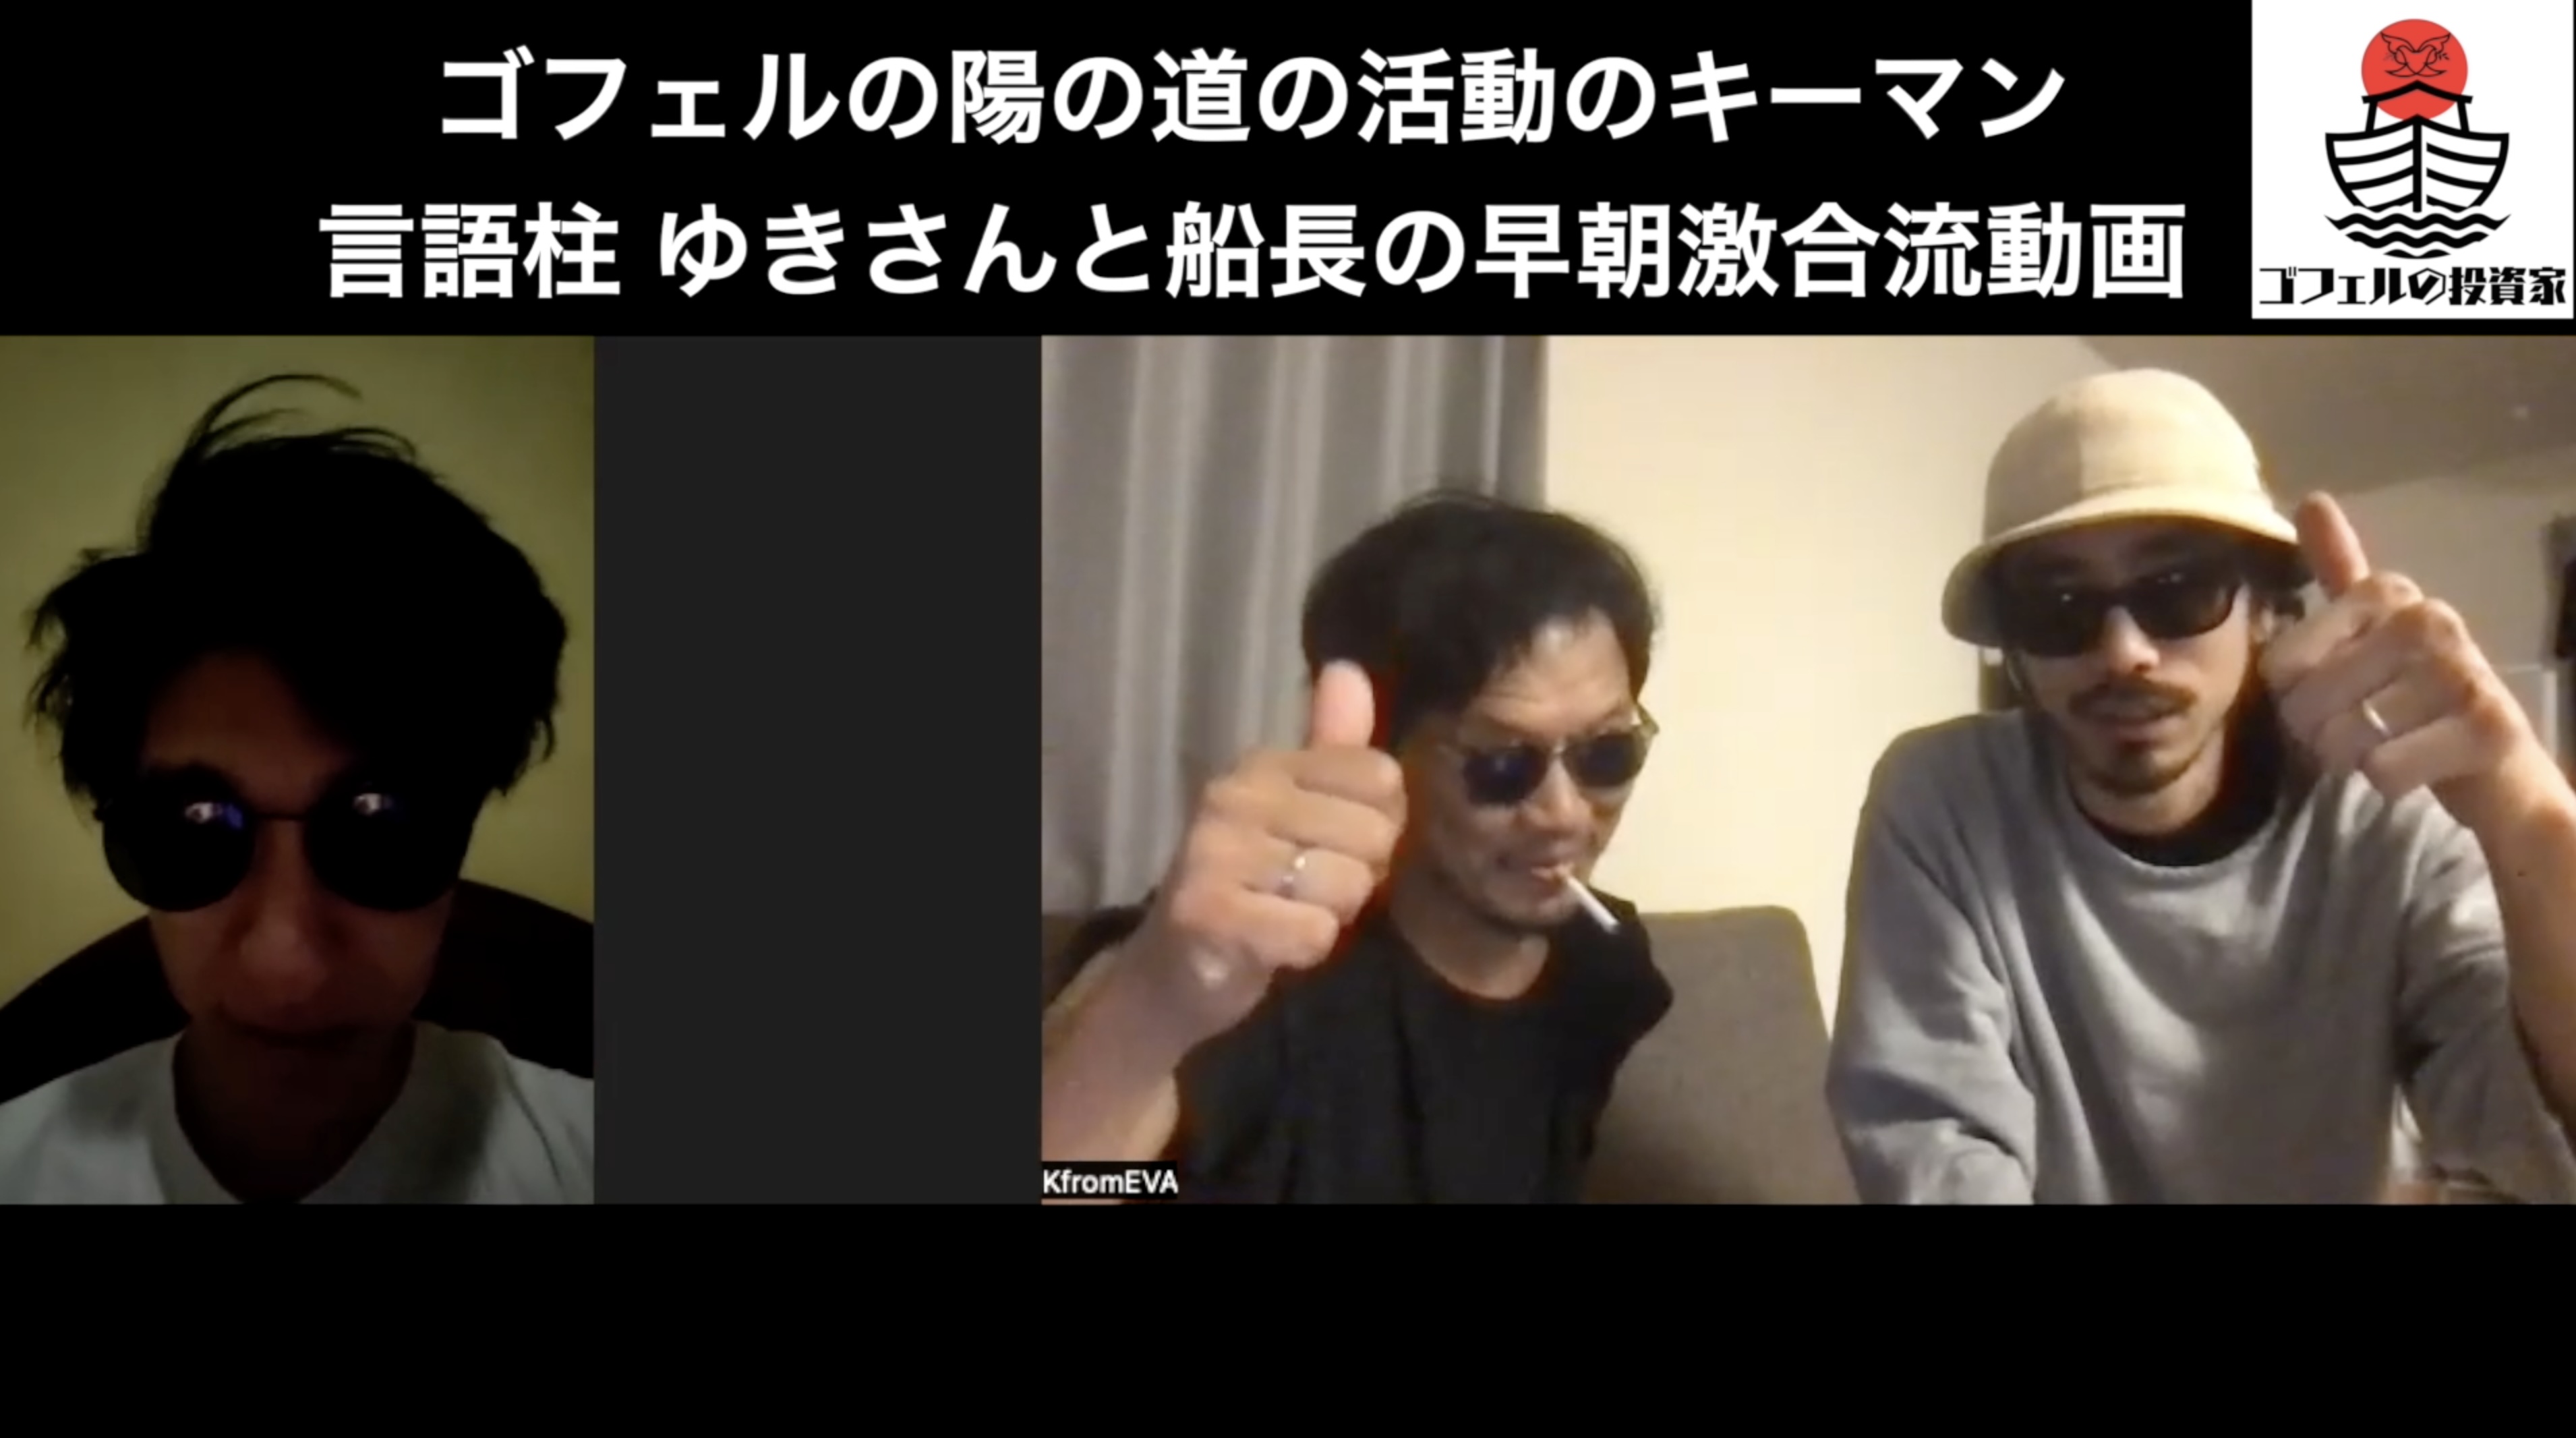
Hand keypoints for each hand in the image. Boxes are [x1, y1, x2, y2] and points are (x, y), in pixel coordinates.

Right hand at [1126, 661, 1407, 1042]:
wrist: (1176, 968)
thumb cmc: (1251, 885)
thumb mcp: (1294, 810)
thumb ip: (1332, 750)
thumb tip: (1350, 668)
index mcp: (1262, 764)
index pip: (1378, 776)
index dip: (1379, 823)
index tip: (1338, 846)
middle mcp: (1235, 796)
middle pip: (1373, 834)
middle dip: (1359, 876)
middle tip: (1312, 891)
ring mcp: (1216, 853)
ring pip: (1346, 885)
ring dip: (1332, 915)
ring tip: (1290, 914)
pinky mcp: (1210, 914)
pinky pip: (1314, 932)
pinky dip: (1307, 948)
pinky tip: (1275, 945)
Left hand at [2260, 492, 2560, 832]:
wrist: (2495, 766)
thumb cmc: (2417, 698)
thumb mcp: (2372, 630)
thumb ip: (2338, 570)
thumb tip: (2310, 498)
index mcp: (2387, 593)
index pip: (2281, 664)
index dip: (2293, 696)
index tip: (2337, 692)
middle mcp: (2428, 619)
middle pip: (2305, 705)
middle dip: (2320, 736)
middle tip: (2364, 731)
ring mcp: (2462, 670)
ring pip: (2343, 740)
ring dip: (2354, 761)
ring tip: (2394, 745)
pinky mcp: (2488, 726)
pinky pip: (2383, 770)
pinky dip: (2388, 782)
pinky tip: (2421, 767)